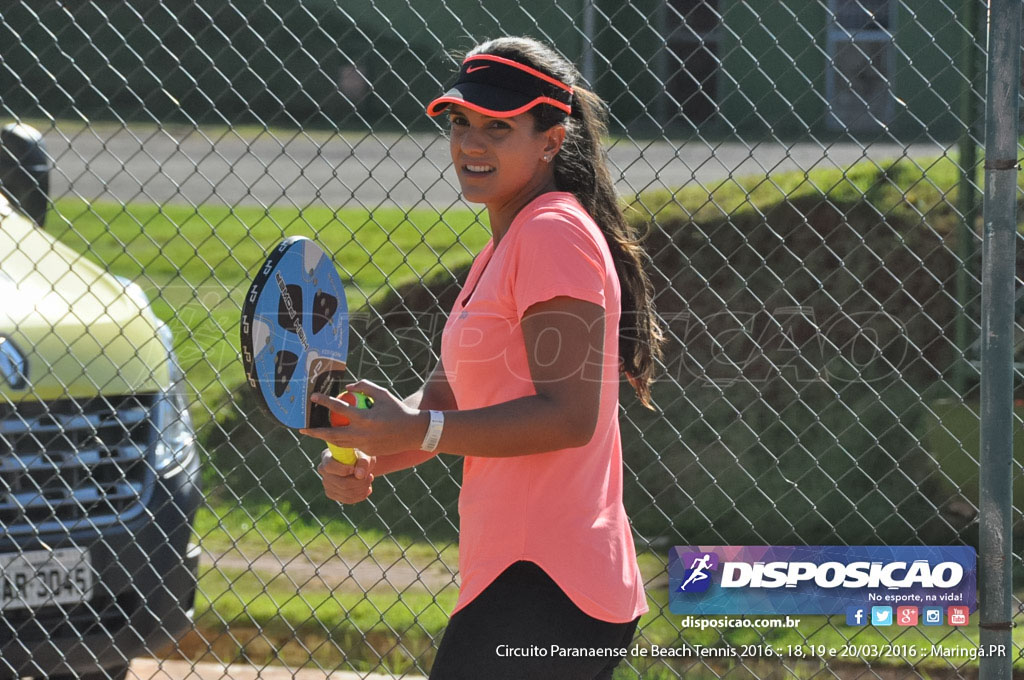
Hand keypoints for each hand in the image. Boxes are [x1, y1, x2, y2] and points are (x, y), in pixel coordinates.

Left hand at [300, 379, 427, 456]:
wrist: (414, 432)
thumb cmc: (398, 410)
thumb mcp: (383, 394)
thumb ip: (365, 387)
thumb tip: (348, 387)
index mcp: (365, 417)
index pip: (339, 408)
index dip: (324, 401)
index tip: (313, 397)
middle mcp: (362, 433)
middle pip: (331, 435)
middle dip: (315, 432)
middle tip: (303, 429)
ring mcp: (364, 445)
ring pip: (339, 444)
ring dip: (325, 439)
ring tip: (316, 434)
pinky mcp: (368, 451)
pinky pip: (351, 446)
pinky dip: (342, 441)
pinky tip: (336, 437)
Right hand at [318, 448, 374, 503]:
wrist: (359, 464)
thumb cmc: (360, 456)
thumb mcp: (364, 455)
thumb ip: (363, 463)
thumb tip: (360, 475)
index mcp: (327, 456)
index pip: (329, 466)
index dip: (344, 470)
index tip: (356, 469)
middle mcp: (323, 470)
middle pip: (341, 483)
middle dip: (360, 482)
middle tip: (371, 477)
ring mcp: (326, 483)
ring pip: (346, 493)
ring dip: (362, 489)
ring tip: (369, 481)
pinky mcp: (332, 493)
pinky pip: (347, 499)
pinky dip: (360, 496)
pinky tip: (367, 489)